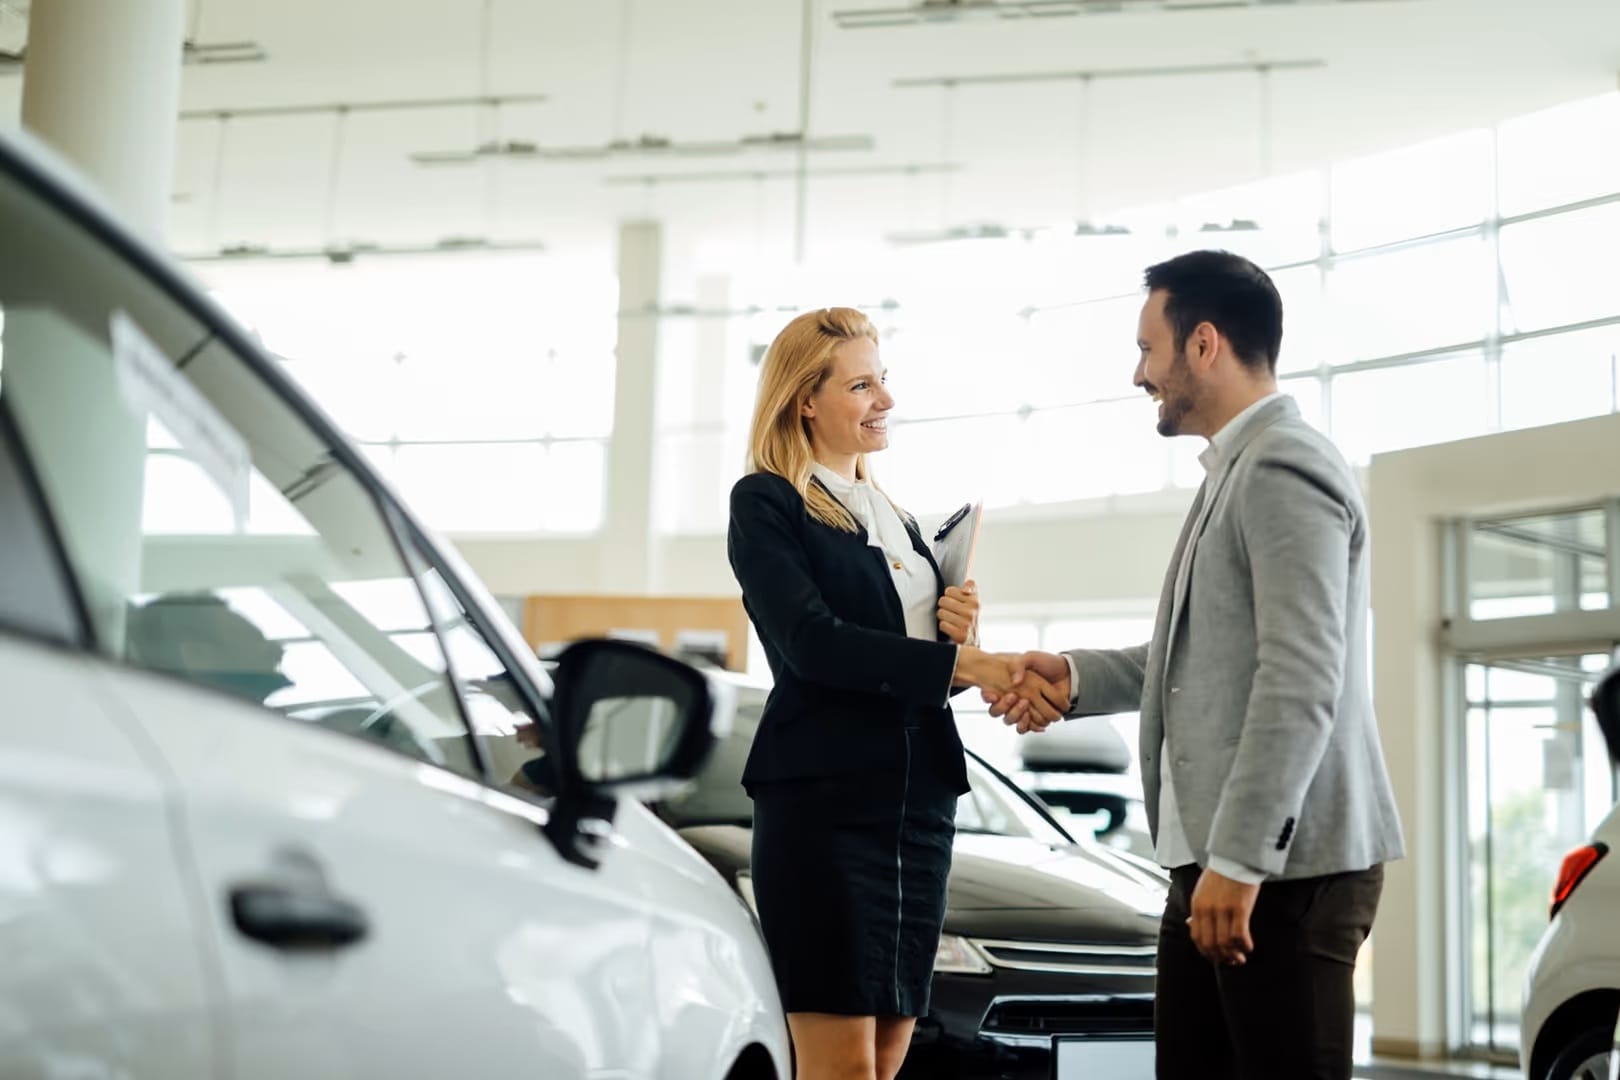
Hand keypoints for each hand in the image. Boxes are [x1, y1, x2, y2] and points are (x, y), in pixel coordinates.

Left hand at [937, 580, 979, 645]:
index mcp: (974, 600)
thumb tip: (966, 589)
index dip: (950, 597)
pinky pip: (942, 625)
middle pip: (943, 601)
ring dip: (944, 617)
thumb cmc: (969, 616)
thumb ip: (971, 586)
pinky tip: (951, 628)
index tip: (957, 603)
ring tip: (952, 621)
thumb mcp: (973, 598)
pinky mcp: (961, 634)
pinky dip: (944, 627)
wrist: (972, 639)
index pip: (949, 591)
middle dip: (945, 607)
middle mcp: (972, 611)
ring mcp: (967, 623)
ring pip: (941, 613)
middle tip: (953, 613)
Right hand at [951, 648, 1065, 725]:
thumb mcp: (1030, 657)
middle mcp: (1016, 698)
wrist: (1067, 672)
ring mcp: (1027, 709)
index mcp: (1011, 685)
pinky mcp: (1038, 717)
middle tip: (1013, 697)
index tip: (991, 694)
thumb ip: (1018, 664)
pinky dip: (1029, 724)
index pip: (992, 696)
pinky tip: (1031, 715)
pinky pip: (1027, 727)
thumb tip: (1014, 682)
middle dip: (1004, 706)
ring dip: (1016, 714)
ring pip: (1012, 720)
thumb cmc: (1048, 663)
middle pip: (999, 711)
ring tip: (1024, 704)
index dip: (988, 697)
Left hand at [1187, 869, 1258, 966]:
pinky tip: (1248, 947)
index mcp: (1197, 906)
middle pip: (1210, 944)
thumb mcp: (1202, 891)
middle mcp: (1207, 910)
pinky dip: (1244, 945)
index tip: (1216, 958)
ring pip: (1224, 943)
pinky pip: (1239, 935)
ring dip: (1234, 955)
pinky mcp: (1240, 908)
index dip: (1207, 953)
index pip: (1197, 938)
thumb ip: (1197, 910)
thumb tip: (1189, 925)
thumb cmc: (1221, 874)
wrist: (1235, 856)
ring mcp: (1222, 909)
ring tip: (1241, 957)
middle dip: (1221, 958)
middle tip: (1232, 961)